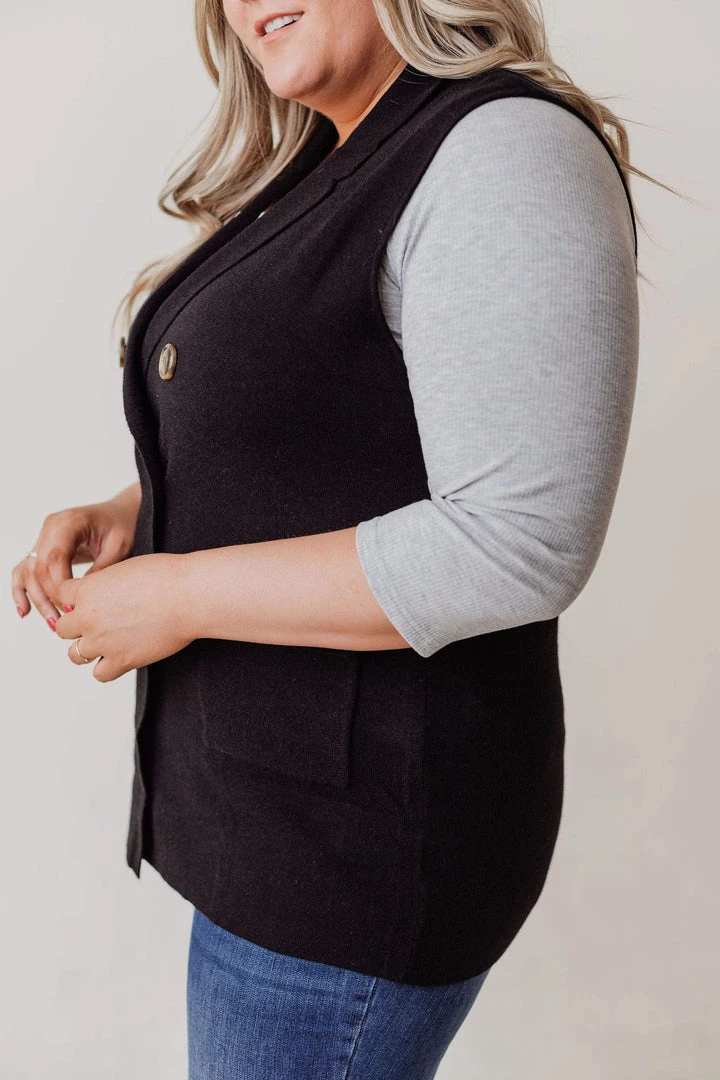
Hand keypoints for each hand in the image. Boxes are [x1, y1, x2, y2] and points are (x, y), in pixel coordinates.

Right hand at [11, 485, 140, 627]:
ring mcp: (43, 537)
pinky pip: (24, 569)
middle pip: (38, 567)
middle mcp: (50, 527)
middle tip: (62, 622)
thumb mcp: (119, 546)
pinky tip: (24, 611)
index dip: (59, 586)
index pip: (54, 558)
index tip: (72, 607)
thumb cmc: (121, 526)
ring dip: (37, 599)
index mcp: (68, 522)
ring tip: (52, 623)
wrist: (120, 513)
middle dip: (48, 597)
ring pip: (28, 571)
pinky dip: (21, 589)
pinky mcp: (42, 548)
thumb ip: (101, 568)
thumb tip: (84, 597)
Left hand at [54, 553, 194, 681]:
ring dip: (89, 649)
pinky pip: (100, 674)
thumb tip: (105, 593)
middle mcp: (88, 617)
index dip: (76, 599)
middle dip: (78, 625)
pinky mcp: (121, 660)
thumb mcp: (126, 568)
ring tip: (108, 642)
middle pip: (63, 629)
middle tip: (99, 622)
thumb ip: (106, 583)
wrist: (188, 596)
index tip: (91, 601)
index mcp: (88, 589)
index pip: (63, 596)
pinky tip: (122, 656)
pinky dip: (108, 668)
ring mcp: (102, 642)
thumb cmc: (166, 576)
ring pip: (75, 655)